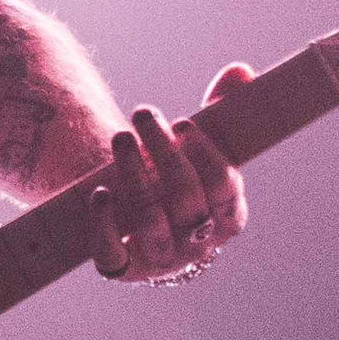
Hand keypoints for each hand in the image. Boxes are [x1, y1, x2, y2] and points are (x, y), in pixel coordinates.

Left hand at [88, 65, 251, 285]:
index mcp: (227, 217)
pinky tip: (99, 193)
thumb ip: (221, 112)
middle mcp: (198, 243)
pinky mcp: (123, 268)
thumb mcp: (200, 148)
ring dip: (134, 175)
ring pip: (150, 221)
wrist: (135, 218)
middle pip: (185, 199)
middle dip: (163, 153)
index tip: (182, 123)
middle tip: (142, 113)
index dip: (205, 156)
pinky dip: (104, 222)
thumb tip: (239, 71)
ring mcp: (161, 259)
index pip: (224, 190)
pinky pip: (112, 252)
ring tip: (121, 138)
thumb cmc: (176, 175)